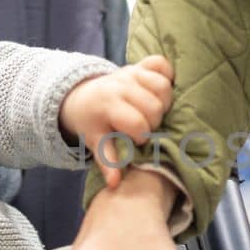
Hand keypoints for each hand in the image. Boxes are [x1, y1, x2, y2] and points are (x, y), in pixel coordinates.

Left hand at [59, 55, 174, 188]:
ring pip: (163, 86)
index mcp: (108, 105)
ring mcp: (131, 72)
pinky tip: (159, 91)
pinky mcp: (139, 64)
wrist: (83, 97)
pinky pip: (161, 64)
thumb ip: (108, 160)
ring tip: (154, 112)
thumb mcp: (95, 141)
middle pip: (155, 106)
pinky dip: (166, 76)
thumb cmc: (93, 123)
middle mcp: (120, 85)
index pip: (138, 122)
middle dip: (154, 121)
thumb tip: (115, 184)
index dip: (142, 136)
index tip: (136, 140)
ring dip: (164, 102)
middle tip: (146, 127)